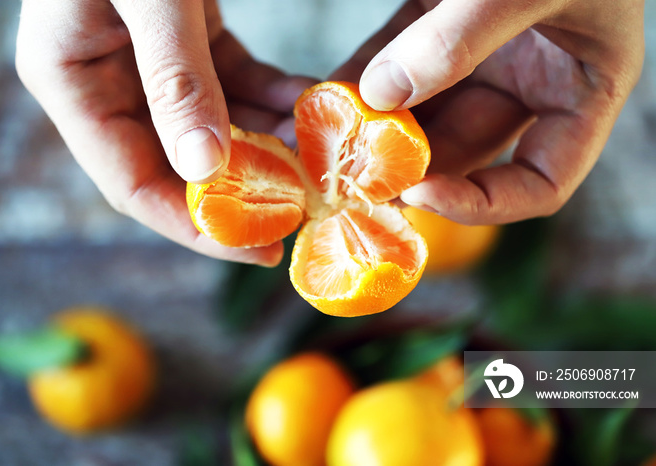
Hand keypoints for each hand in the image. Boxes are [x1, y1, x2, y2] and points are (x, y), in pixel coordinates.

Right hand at [16, 0, 314, 264]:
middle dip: (242, 191)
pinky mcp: (186, 40)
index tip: (259, 247)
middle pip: (176, 166)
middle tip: (304, 211)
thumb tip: (205, 168)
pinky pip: (232, 87)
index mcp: (71, 82)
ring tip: (321, 165)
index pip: (132, 184)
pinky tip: (313, 107)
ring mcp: (146, 63)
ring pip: (212, 130)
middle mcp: (105, 81)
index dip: (195, 224)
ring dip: (268, 146)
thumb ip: (173, 78)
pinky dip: (272, 99)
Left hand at [333, 0, 643, 223]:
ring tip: (322, 147)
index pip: (540, 183)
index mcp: (581, 89)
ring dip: (372, 130)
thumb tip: (383, 95)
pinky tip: (322, 101)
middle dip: (406, 165)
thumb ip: (461, 39)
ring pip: (423, 113)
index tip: (422, 191)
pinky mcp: (440, 22)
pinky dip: (360, 84)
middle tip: (348, 178)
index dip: (485, 203)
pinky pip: (397, 66)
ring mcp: (485, 53)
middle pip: (462, 150)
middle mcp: (532, 79)